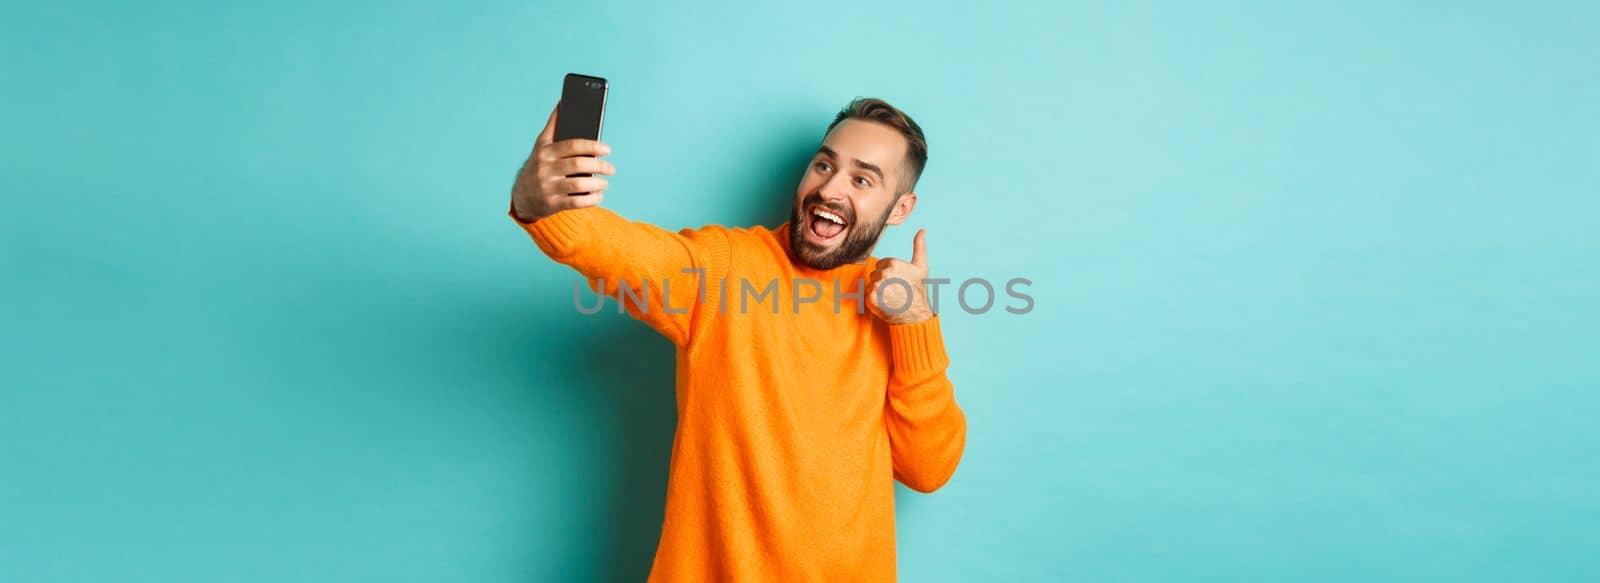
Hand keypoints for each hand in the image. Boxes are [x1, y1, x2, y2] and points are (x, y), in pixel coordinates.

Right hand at [510, 103, 616, 222]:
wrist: (522, 196)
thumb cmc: (538, 166)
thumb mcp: (541, 145)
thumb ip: (553, 125)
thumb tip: (563, 101)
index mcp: (545, 151)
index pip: (572, 145)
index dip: (593, 146)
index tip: (607, 149)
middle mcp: (545, 169)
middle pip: (578, 165)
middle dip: (599, 166)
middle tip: (611, 169)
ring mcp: (548, 187)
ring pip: (578, 185)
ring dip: (597, 184)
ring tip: (605, 183)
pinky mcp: (552, 204)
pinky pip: (576, 203)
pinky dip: (591, 199)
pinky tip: (598, 195)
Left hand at [868, 229, 934, 323]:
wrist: (916, 314)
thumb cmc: (919, 290)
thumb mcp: (921, 266)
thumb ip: (919, 246)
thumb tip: (922, 230)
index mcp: (893, 263)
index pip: (881, 264)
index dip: (890, 273)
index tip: (899, 281)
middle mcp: (883, 273)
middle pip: (875, 274)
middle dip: (883, 282)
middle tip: (896, 290)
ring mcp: (876, 287)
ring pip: (870, 285)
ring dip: (878, 291)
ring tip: (891, 296)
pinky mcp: (871, 299)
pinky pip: (867, 296)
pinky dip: (874, 301)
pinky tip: (886, 303)